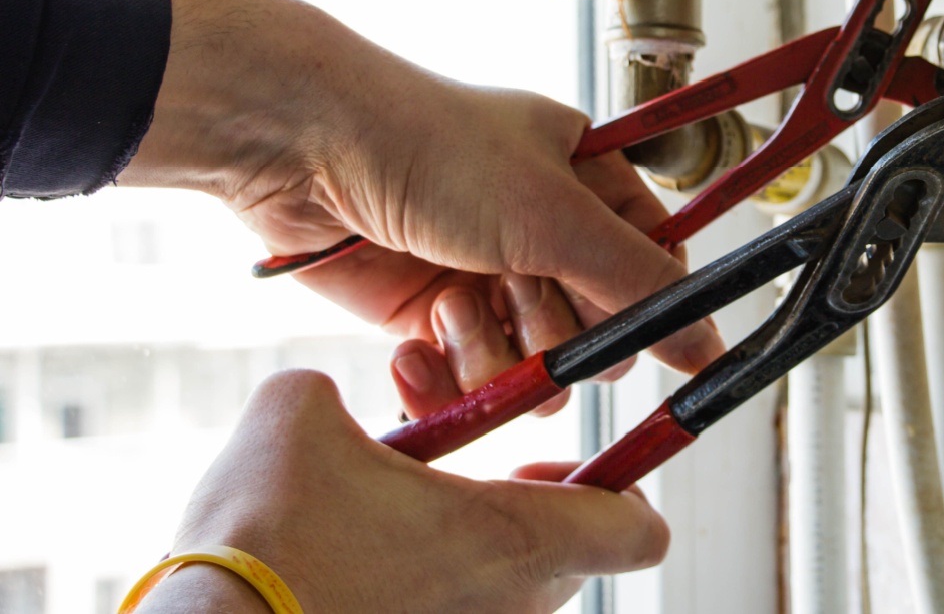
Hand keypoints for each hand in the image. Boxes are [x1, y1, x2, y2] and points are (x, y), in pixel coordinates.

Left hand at [119, 0, 724, 415]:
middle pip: (598, 334)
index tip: (621, 330)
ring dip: (494, 354)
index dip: (643, 310)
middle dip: (556, 334)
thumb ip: (639, 285)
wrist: (303, 150)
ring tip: (452, 305)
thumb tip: (708, 344)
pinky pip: (471, 384)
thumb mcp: (556, 215)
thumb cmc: (430, 148)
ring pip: (536, 370)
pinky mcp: (431, 319)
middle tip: (515, 290)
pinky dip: (445, 381)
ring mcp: (488, 280)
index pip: (655, 270)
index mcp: (590, 186)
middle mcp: (545, 235)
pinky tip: (416, 348)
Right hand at [135, 371, 667, 613]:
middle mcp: (508, 612)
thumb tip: (322, 401)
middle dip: (534, 518)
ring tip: (398, 530)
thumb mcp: (297, 415)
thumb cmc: (262, 538)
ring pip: (507, 601)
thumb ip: (335, 395)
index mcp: (511, 539)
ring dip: (473, 562)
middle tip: (472, 486)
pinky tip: (353, 577)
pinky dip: (421, 599)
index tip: (584, 463)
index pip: (637, 529)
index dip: (626, 488)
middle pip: (572, 563)